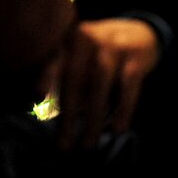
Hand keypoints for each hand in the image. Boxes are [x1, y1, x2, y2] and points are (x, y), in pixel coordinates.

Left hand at [50, 17, 161, 148]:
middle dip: (68, 114)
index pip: (54, 59)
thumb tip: (43, 110)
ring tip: (88, 144)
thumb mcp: (75, 54)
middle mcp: (89, 38)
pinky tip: (118, 129)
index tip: (39, 95)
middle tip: (63, 145)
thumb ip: (58, 75)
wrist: (139, 33)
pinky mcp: (136, 57)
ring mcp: (114, 45)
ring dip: (93, 117)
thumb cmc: (96, 53)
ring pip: (100, 83)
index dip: (47, 75)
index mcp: (68, 38)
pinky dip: (124, 109)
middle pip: (75, 77)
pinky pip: (129, 86)